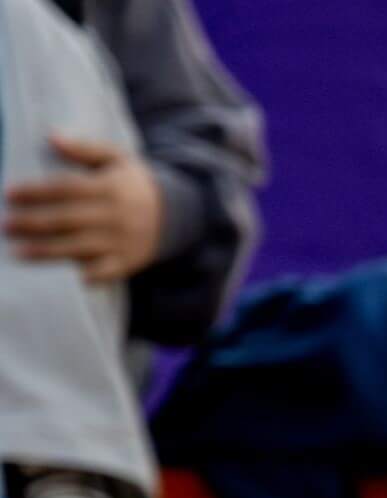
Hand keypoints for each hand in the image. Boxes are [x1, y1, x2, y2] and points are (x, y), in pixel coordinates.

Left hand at [6, 134, 163, 282]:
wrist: (177, 215)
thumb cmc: (134, 184)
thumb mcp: (116, 158)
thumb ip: (85, 148)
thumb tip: (52, 136)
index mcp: (109, 188)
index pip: (67, 189)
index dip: (37, 192)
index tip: (9, 194)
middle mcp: (115, 216)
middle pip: (68, 219)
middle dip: (33, 223)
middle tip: (4, 225)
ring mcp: (122, 241)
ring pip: (80, 247)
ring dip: (47, 251)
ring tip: (18, 252)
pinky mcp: (128, 262)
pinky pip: (105, 272)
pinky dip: (87, 276)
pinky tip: (65, 280)